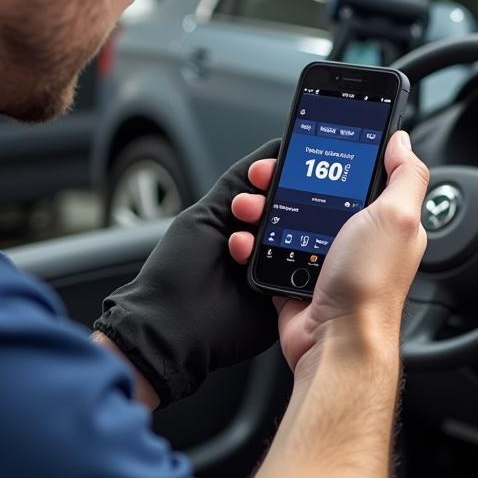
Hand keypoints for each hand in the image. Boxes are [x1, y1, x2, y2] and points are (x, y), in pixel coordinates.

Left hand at [95, 140, 280, 405]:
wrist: (172, 328)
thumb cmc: (176, 272)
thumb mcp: (206, 215)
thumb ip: (238, 182)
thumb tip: (273, 149)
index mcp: (244, 221)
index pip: (276, 189)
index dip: (281, 175)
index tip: (279, 167)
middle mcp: (263, 243)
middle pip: (295, 212)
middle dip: (282, 203)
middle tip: (257, 209)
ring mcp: (275, 270)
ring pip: (302, 240)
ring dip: (280, 235)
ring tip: (243, 244)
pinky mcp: (286, 297)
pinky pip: (306, 275)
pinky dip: (296, 264)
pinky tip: (270, 261)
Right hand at [230, 132, 428, 369]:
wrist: (337, 343)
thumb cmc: (370, 285)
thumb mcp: (397, 217)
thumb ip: (405, 175)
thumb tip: (400, 141)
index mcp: (382, 218)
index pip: (355, 173)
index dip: (327, 155)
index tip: (304, 144)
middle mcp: (356, 237)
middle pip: (312, 192)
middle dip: (282, 179)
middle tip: (264, 175)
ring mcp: (325, 259)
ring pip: (285, 219)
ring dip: (260, 207)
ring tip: (247, 206)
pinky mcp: (298, 279)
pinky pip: (269, 252)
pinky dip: (252, 243)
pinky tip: (245, 237)